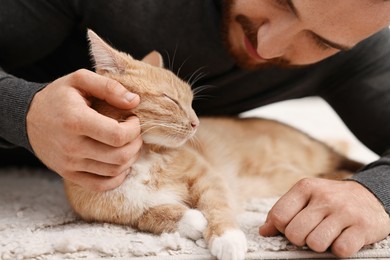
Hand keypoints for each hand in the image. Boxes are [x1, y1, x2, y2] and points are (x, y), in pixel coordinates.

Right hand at [27, 69, 141, 190]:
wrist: (26, 118)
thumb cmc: (57, 97)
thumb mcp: (79, 80)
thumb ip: (108, 87)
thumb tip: (134, 101)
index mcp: (76, 121)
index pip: (118, 135)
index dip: (134, 129)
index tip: (133, 119)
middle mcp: (72, 146)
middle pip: (119, 156)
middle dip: (136, 144)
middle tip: (134, 133)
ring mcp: (69, 164)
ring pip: (113, 171)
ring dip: (130, 159)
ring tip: (128, 145)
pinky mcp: (68, 174)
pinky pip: (100, 185)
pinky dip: (117, 178)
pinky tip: (121, 164)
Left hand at [259, 178, 389, 257]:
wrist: (370, 196)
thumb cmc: (329, 200)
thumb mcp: (305, 198)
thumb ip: (283, 212)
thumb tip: (263, 231)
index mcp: (305, 188)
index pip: (279, 216)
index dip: (282, 229)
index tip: (294, 226)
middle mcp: (324, 197)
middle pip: (294, 234)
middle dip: (300, 239)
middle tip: (311, 233)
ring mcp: (345, 211)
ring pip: (315, 244)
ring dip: (320, 245)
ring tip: (327, 235)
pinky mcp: (363, 227)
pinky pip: (340, 250)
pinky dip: (339, 250)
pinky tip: (343, 238)